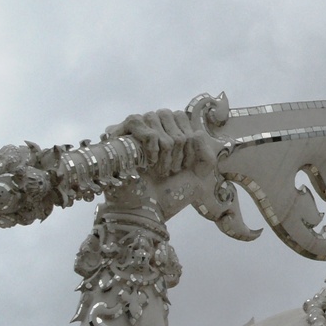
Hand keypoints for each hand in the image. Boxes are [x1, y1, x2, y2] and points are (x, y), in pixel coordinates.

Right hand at [102, 109, 218, 218]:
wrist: (150, 211)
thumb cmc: (171, 195)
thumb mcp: (199, 173)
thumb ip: (207, 152)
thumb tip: (196, 132)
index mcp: (167, 133)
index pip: (181, 116)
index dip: (188, 140)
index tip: (185, 166)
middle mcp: (149, 129)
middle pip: (170, 114)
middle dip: (178, 145)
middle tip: (172, 170)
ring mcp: (133, 133)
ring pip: (155, 118)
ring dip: (165, 150)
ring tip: (160, 170)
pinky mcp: (119, 139)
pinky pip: (141, 125)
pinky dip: (152, 146)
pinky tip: (148, 165)